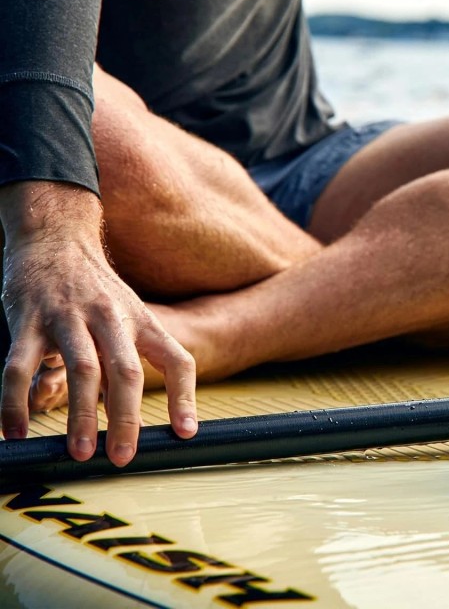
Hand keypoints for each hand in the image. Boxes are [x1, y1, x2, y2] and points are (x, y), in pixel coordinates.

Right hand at [0, 181, 196, 465]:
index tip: (185, 432)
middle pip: (126, 371)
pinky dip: (15, 403)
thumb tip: (139, 415)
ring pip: (81, 370)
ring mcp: (68, 318)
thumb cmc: (96, 289)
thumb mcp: (129, 314)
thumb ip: (135, 357)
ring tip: (81, 451)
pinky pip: (19, 367)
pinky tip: (16, 432)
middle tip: (122, 457)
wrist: (55, 237)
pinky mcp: (28, 319)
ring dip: (81, 415)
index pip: (175, 359)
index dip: (184, 396)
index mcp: (141, 320)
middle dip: (126, 418)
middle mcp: (110, 318)